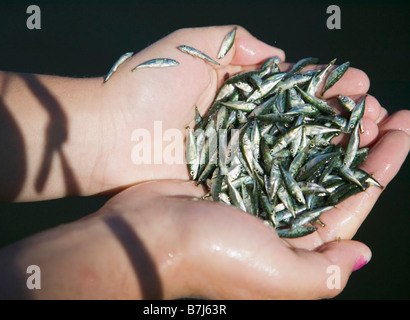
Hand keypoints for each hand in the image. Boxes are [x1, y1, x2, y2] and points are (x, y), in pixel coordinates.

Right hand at [85, 110, 407, 298]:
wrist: (145, 235)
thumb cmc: (211, 255)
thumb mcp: (275, 276)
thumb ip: (323, 273)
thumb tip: (361, 253)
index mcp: (298, 245)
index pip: (353, 202)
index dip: (381, 167)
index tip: (402, 132)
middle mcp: (281, 219)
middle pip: (332, 174)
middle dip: (361, 143)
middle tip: (382, 109)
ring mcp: (256, 191)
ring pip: (303, 154)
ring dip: (328, 128)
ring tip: (351, 100)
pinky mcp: (232, 171)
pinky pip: (270, 143)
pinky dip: (289, 123)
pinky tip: (304, 104)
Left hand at [92, 25, 387, 198]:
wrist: (108, 134)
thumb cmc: (146, 83)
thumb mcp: (195, 44)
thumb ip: (237, 42)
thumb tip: (278, 57)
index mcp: (235, 89)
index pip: (292, 87)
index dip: (326, 86)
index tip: (357, 85)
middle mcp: (240, 122)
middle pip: (299, 119)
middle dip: (339, 116)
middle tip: (374, 116)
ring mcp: (235, 153)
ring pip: (293, 148)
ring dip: (330, 144)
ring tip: (368, 137)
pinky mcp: (226, 181)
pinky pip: (270, 176)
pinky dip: (303, 172)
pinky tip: (333, 167)